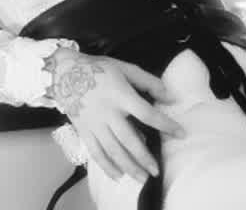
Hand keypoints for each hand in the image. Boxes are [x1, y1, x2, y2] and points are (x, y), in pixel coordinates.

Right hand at [44, 48, 182, 183]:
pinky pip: (96, 152)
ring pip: (113, 150)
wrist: (65, 72)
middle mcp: (108, 112)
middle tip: (156, 171)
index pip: (147, 113)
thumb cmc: (98, 68)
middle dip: (144, 157)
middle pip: (129, 139)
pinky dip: (106, 166)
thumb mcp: (124, 67)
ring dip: (128, 166)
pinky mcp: (83, 130)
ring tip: (142, 178)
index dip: (165, 124)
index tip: (180, 133)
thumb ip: (147, 81)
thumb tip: (168, 95)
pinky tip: (118, 175)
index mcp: (120, 94)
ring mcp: (94, 123)